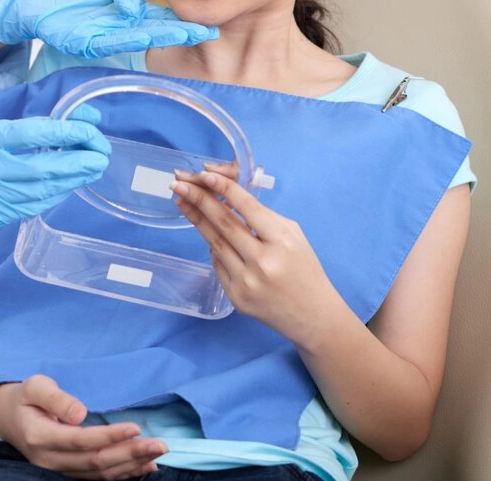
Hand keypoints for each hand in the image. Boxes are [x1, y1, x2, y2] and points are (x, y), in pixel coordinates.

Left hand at [0, 0, 216, 58]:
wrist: (30, 0)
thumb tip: (134, 4)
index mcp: (124, 13)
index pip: (157, 18)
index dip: (179, 21)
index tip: (203, 23)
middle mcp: (118, 28)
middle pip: (154, 30)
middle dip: (180, 33)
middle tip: (208, 32)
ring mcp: (102, 36)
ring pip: (137, 37)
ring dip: (162, 37)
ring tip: (187, 34)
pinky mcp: (84, 41)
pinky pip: (110, 39)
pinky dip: (129, 36)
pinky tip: (147, 34)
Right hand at [0, 112, 108, 243]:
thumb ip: (33, 128)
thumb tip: (77, 122)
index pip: (30, 134)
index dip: (64, 131)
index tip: (89, 129)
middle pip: (43, 168)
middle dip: (79, 162)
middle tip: (102, 155)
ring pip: (43, 192)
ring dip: (73, 180)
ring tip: (92, 169)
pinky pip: (34, 207)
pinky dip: (56, 194)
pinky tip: (69, 185)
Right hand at [0, 375, 166, 479]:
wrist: (8, 418)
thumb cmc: (25, 397)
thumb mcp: (35, 386)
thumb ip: (56, 398)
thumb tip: (80, 413)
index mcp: (40, 436)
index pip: (80, 440)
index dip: (109, 437)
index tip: (136, 428)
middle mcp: (50, 460)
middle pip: (95, 461)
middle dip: (129, 454)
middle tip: (160, 445)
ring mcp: (59, 470)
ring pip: (99, 474)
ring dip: (130, 466)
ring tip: (157, 455)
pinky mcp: (68, 472)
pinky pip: (97, 478)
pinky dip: (123, 474)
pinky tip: (144, 468)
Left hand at [173, 166, 335, 342]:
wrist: (312, 316)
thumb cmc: (304, 270)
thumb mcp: (294, 237)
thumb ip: (265, 218)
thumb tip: (231, 198)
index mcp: (281, 242)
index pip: (248, 209)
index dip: (225, 189)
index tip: (205, 175)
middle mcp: (262, 262)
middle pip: (224, 224)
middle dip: (199, 200)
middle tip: (178, 183)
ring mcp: (246, 282)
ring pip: (215, 243)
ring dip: (196, 220)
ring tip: (182, 200)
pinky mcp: (236, 297)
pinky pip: (217, 264)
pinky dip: (213, 247)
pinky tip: (207, 233)